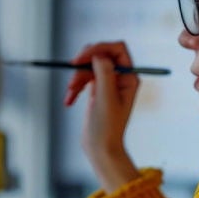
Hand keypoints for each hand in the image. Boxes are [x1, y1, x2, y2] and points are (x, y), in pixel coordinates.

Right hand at [63, 41, 141, 190]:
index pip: (117, 49)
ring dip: (76, 77)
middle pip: (100, 55)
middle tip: (72, 68)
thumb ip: (104, 73)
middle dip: (84, 63)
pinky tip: (68, 101)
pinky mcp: (96, 90)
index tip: (82, 58)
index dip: (100, 48)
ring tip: (70, 93)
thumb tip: (98, 53)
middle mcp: (121, 78)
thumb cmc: (107, 128)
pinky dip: (74, 88)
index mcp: (129, 77)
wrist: (101, 149)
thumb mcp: (105, 98)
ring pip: (88, 67)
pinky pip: (82, 79)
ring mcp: (108, 83)